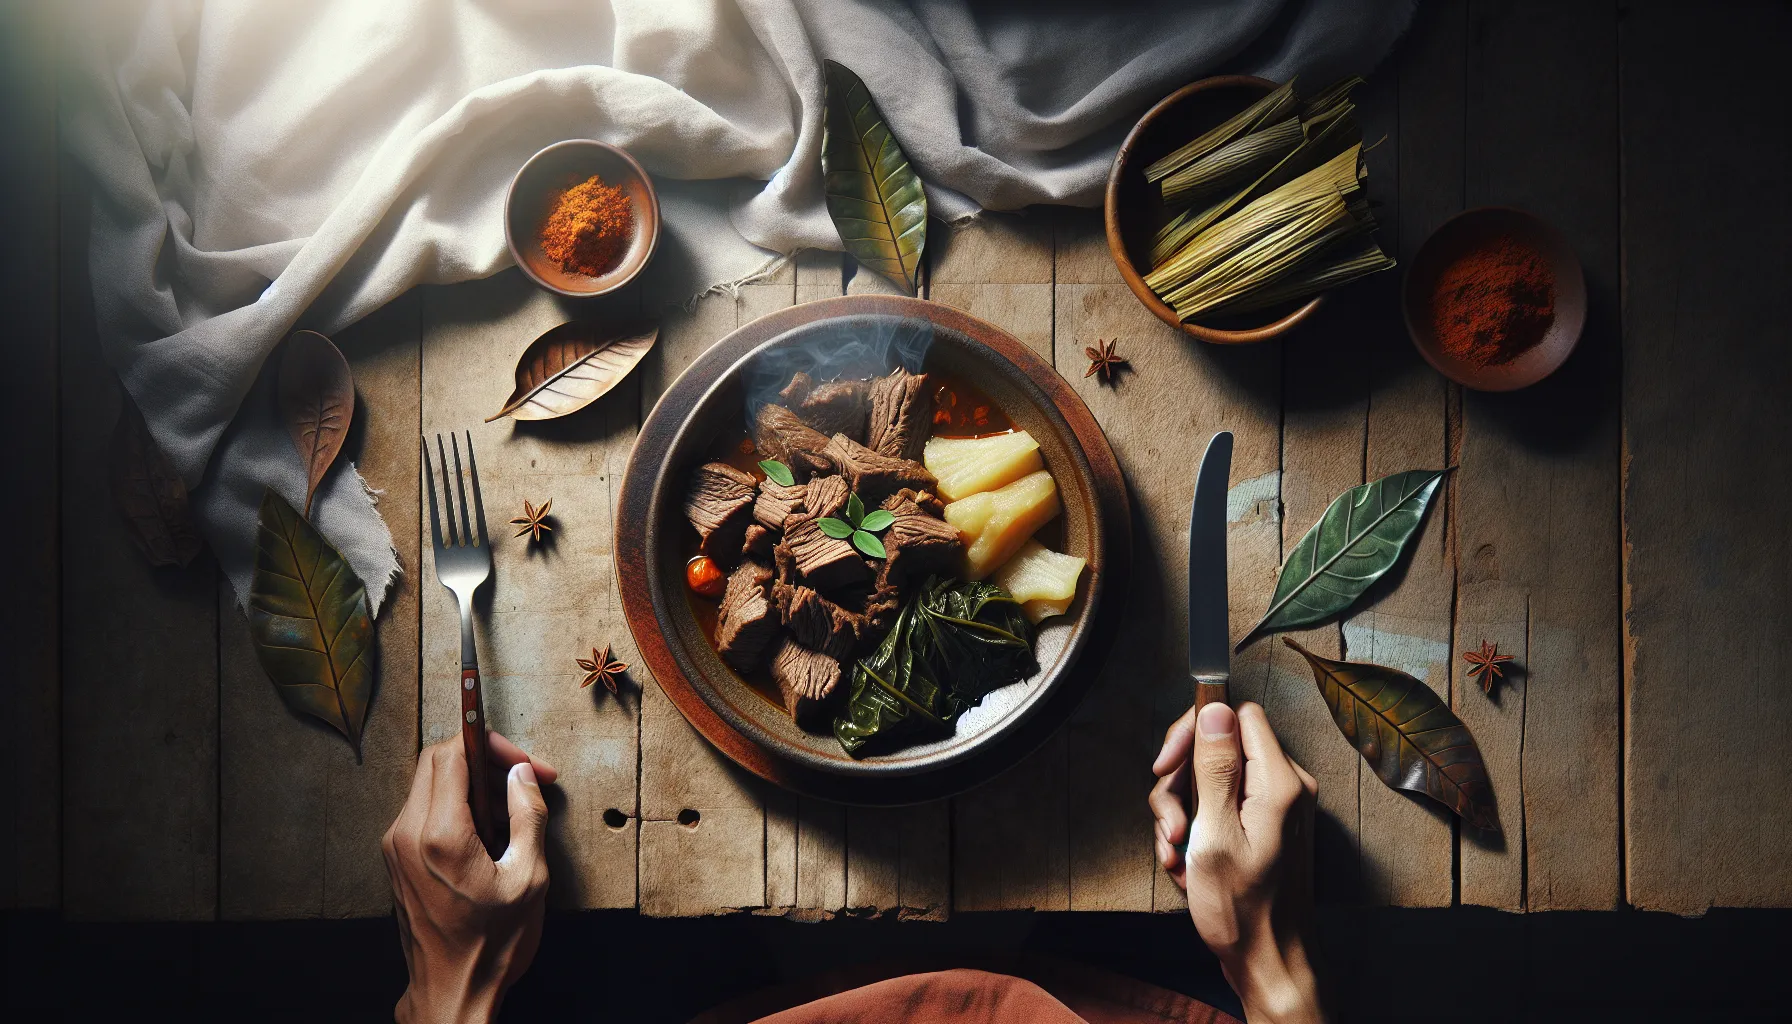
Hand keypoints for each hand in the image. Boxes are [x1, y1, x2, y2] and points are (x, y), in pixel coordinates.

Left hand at [383, 731, 557, 1023]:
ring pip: (429, 784)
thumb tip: (522, 775)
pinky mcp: (396, 859)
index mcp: (439, 835)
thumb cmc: (491, 944)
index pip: (452, 754)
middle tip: (522, 776)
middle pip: (436, 762)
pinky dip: (455, 804)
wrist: (451, 991)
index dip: (491, 745)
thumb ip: (528, 815)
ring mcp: (395, 847)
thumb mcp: (529, 878)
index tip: (524, 761)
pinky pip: (423, 809)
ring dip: (470, 782)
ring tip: (510, 807)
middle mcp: (407, 834)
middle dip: (483, 758)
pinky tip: (488, 829)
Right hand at [1149, 702, 1323, 1023]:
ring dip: (1182, 814)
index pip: (1236, 714)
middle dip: (1181, 784)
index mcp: (1279, 781)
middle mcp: (1285, 786)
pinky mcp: (1264, 826)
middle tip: (1170, 825)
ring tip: (1176, 855)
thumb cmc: (1244, 911)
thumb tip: (1215, 708)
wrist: (1269, 962)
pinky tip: (1187, 864)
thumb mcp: (1215, 835)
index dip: (1194, 730)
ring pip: (1211, 780)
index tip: (1167, 764)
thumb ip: (1215, 768)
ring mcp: (1275, 807)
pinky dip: (1196, 831)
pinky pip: (1220, 807)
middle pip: (1218, 747)